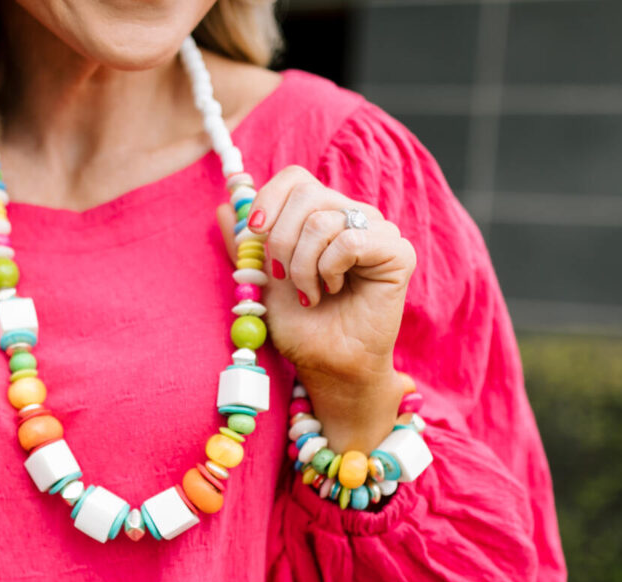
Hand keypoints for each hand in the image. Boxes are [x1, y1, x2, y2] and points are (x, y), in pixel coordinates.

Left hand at [216, 165, 415, 452]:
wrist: (325, 364)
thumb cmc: (300, 325)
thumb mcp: (262, 279)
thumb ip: (246, 245)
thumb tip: (224, 209)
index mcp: (323, 215)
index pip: (296, 178)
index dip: (270, 198)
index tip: (255, 235)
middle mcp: (353, 216)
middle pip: (307, 194)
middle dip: (281, 241)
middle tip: (283, 278)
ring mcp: (378, 231)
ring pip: (323, 220)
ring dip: (303, 265)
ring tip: (310, 294)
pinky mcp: (397, 252)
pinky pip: (351, 240)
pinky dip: (329, 269)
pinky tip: (333, 291)